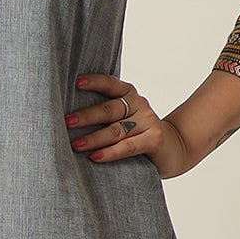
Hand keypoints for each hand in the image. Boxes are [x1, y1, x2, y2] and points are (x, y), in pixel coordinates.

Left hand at [66, 73, 193, 179]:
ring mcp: (148, 121)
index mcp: (128, 95)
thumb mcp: (124, 119)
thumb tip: (69, 119)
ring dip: (93, 138)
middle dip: (85, 116)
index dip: (94, 82)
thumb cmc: (139, 134)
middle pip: (108, 110)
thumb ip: (105, 114)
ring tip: (75, 145)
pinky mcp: (154, 139)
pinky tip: (96, 156)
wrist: (173, 149)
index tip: (76, 83)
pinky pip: (128, 146)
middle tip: (66, 122)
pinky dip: (111, 152)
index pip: (110, 84)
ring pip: (116, 130)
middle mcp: (139, 105)